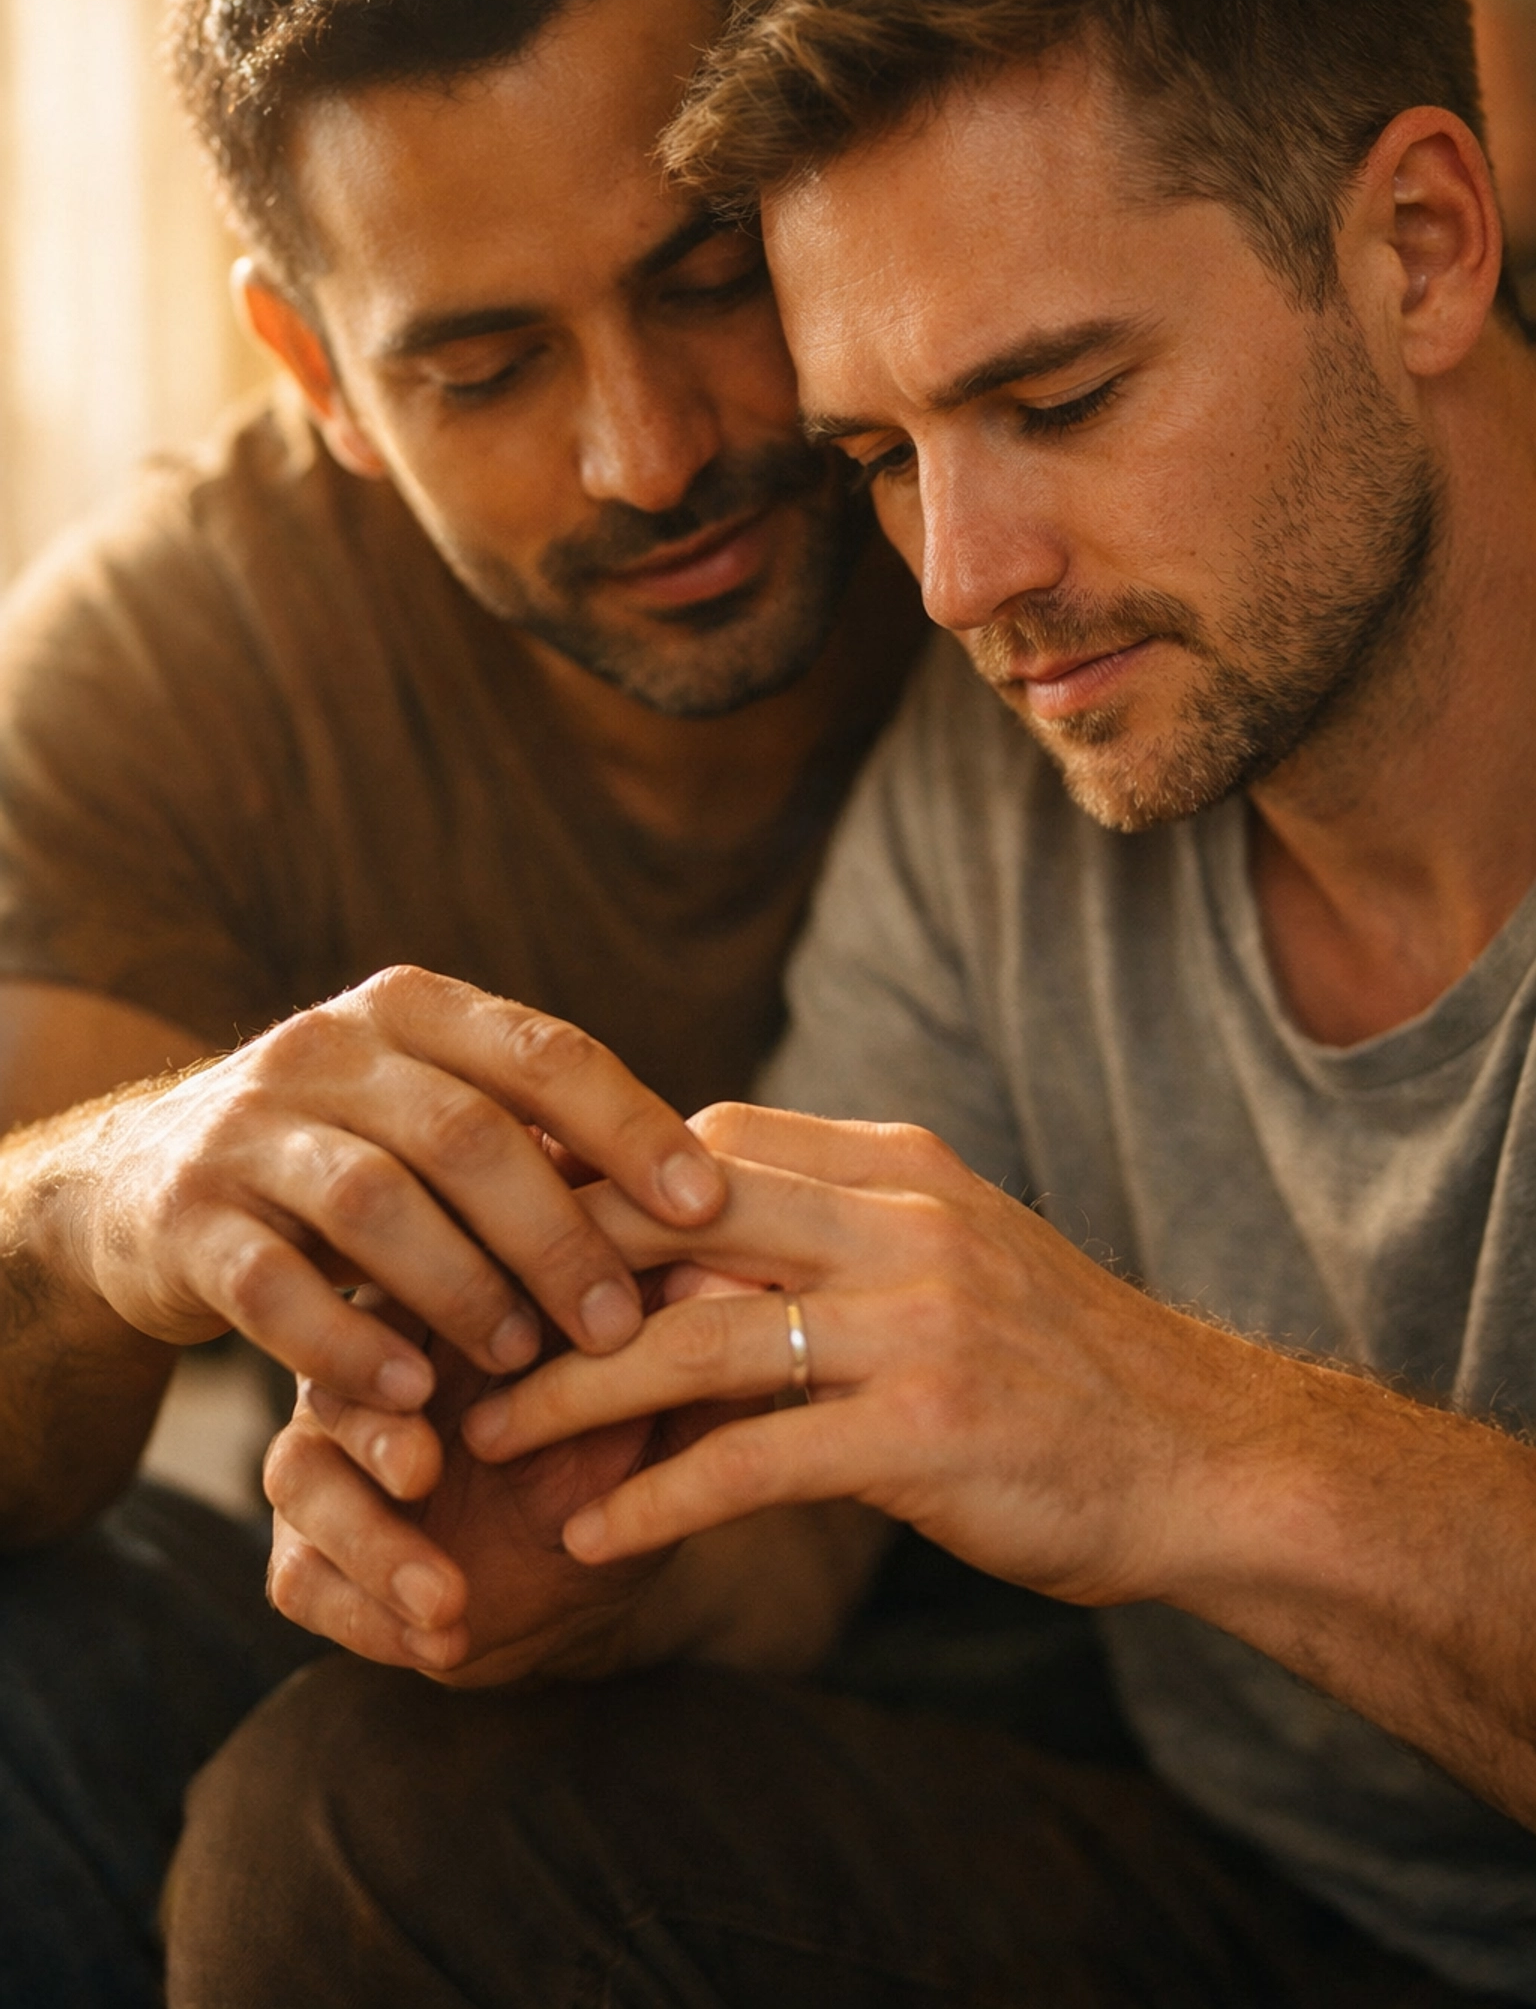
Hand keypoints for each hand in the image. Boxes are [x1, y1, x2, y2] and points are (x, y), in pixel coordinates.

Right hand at [69, 966, 723, 1412]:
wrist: (144, 1184)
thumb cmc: (349, 1159)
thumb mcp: (434, 1120)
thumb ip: (540, 1141)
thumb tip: (712, 1199)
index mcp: (412, 1010)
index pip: (544, 1052)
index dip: (632, 1129)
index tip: (708, 1208)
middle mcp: (325, 1048)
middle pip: (467, 1135)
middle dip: (557, 1236)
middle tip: (621, 1325)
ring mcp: (244, 1129)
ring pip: (374, 1204)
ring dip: (462, 1291)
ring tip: (522, 1365)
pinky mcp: (184, 1218)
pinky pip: (272, 1287)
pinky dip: (349, 1347)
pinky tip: (409, 1402)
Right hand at [265, 1267, 764, 1678]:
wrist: (590, 1577)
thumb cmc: (624, 1453)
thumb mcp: (665, 1407)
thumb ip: (687, 1350)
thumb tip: (733, 1280)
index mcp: (445, 1304)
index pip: (413, 1277)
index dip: (443, 1307)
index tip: (507, 1352)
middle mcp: (373, 1366)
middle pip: (332, 1369)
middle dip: (372, 1424)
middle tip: (424, 1469)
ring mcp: (335, 1456)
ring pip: (299, 1475)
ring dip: (369, 1539)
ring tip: (445, 1595)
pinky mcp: (314, 1547)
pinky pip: (298, 1573)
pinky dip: (363, 1610)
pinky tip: (435, 1637)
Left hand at [465, 1103, 1251, 1611]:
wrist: (1210, 1455)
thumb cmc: (1058, 1366)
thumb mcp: (950, 1258)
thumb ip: (827, 1236)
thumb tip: (672, 1255)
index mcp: (898, 1165)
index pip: (701, 1145)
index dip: (587, 1187)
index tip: (496, 1236)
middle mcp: (904, 1221)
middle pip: (674, 1222)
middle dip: (546, 1272)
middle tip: (445, 1325)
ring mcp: (919, 1322)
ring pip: (693, 1343)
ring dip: (570, 1395)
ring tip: (480, 1439)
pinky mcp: (928, 1432)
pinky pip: (753, 1463)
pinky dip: (656, 1501)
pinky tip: (587, 1539)